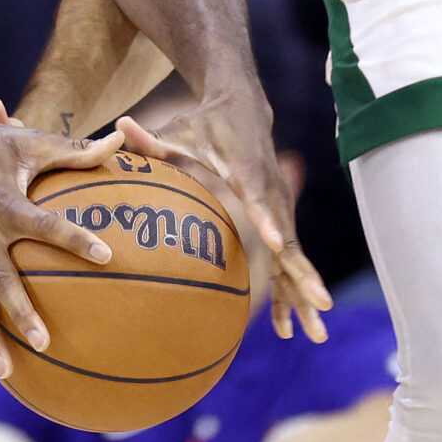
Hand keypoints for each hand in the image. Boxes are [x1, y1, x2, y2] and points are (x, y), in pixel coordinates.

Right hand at [0, 102, 122, 377]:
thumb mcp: (28, 141)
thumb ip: (74, 149)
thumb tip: (120, 142)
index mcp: (4, 201)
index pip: (46, 223)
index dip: (75, 239)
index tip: (107, 256)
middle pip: (1, 277)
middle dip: (21, 311)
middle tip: (45, 341)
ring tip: (6, 371)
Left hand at [117, 96, 331, 341]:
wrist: (245, 107)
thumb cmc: (207, 123)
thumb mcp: (179, 129)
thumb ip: (151, 137)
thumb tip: (119, 126)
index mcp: (247, 172)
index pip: (258, 200)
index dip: (267, 220)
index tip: (275, 244)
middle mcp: (271, 194)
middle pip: (290, 241)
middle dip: (305, 274)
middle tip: (322, 304)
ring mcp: (280, 208)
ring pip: (295, 258)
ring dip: (306, 294)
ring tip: (317, 334)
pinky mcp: (280, 218)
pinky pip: (286, 262)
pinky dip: (289, 292)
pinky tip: (287, 328)